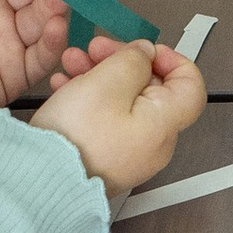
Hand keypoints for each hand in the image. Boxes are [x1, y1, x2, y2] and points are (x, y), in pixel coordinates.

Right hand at [29, 34, 206, 195]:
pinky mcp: (107, 158)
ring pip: (123, 101)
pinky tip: (66, 87)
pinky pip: (106, 120)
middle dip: (121, 62)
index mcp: (163, 124)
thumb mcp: (106, 82)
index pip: (190, 85)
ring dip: (99, 75)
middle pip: (150, 89)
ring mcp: (130, 153)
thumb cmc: (75, 140)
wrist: (42, 182)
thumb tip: (145, 53)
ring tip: (72, 64)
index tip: (144, 50)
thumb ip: (133, 61)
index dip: (170, 59)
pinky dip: (90, 98)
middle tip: (95, 49)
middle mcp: (153, 143)